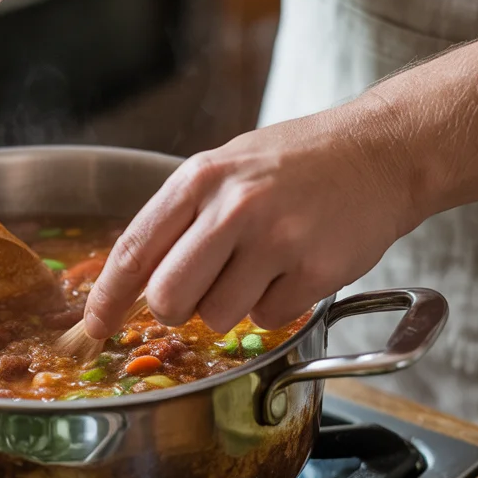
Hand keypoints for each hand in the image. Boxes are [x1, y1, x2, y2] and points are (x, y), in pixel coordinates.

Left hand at [84, 105, 417, 336]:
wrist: (383, 151)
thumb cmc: (298, 162)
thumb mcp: (227, 167)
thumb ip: (182, 216)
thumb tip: (137, 279)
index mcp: (201, 179)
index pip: (134, 249)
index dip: (107, 297)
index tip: (93, 326)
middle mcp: (234, 208)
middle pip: (168, 299)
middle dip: (177, 308)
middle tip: (202, 288)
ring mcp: (278, 240)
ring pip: (216, 317)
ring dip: (231, 305)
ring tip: (262, 264)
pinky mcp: (317, 270)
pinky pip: (267, 319)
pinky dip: (276, 305)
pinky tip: (295, 267)